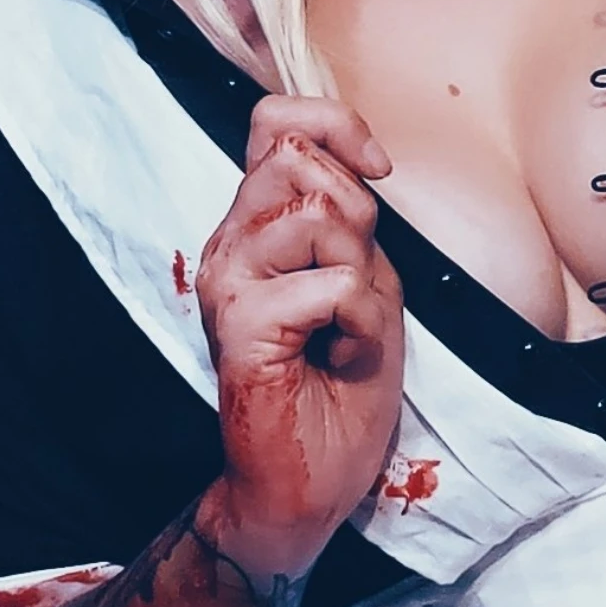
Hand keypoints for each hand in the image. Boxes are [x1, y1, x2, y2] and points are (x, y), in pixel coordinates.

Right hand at [190, 96, 404, 569]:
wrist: (308, 482)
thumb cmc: (339, 390)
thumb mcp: (367, 283)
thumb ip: (351, 222)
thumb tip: (355, 163)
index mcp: (254, 229)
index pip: (275, 124)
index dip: (333, 124)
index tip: (377, 167)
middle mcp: (229, 246)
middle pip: (296, 159)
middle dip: (355, 212)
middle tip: (355, 282)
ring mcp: (228, 283)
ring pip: (313, 217)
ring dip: (357, 271)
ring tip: (345, 324)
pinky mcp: (240, 326)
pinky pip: (333, 284)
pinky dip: (360, 320)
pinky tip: (340, 354)